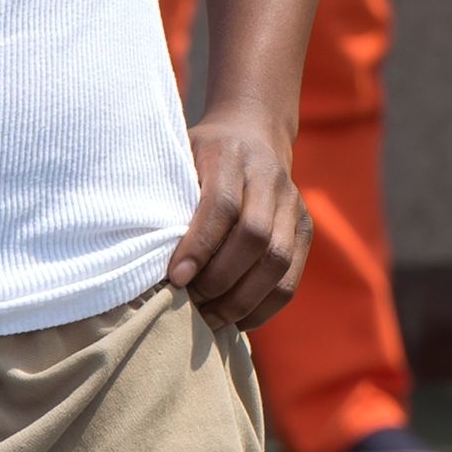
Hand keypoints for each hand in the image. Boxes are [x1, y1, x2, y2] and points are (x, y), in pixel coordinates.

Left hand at [168, 114, 309, 328]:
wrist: (252, 133)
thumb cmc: (199, 157)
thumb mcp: (178, 160)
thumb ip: (167, 198)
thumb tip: (147, 258)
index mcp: (231, 155)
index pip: (223, 205)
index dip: (200, 246)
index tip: (175, 278)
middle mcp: (269, 178)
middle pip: (256, 237)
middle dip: (220, 279)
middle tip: (190, 301)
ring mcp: (294, 204)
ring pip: (278, 261)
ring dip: (242, 299)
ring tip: (210, 318)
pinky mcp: (305, 229)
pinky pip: (290, 278)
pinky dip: (263, 307)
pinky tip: (235, 319)